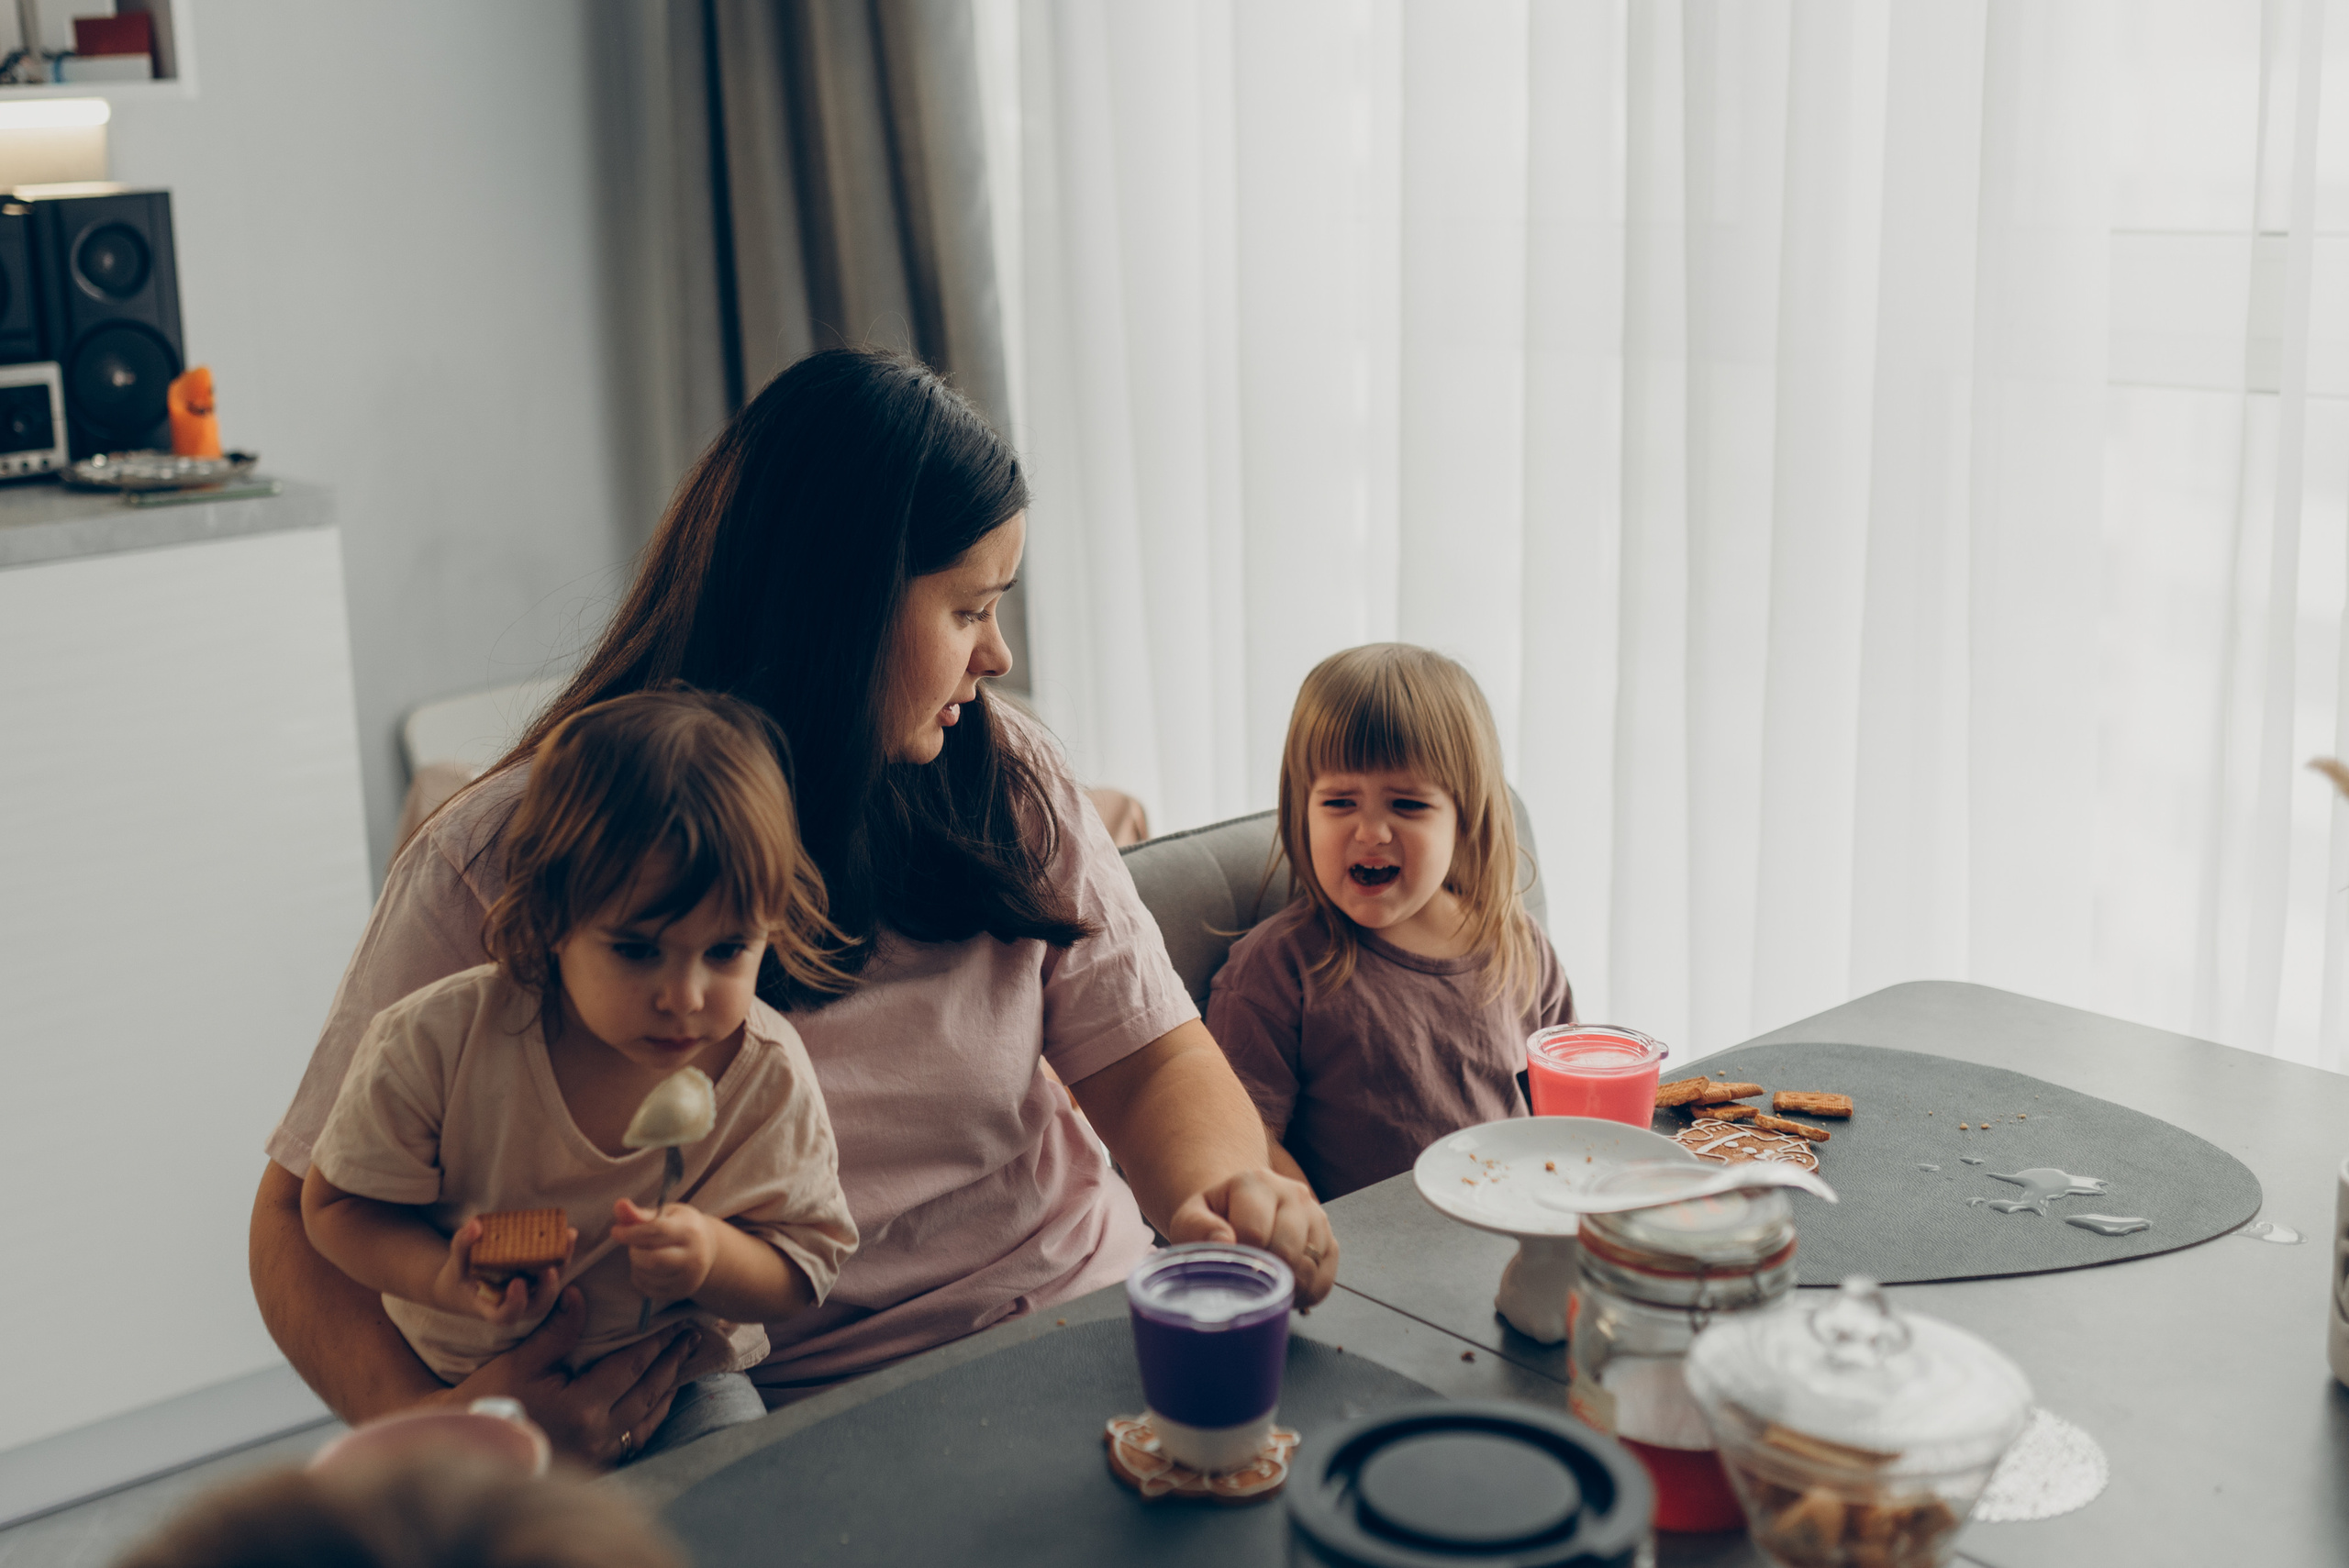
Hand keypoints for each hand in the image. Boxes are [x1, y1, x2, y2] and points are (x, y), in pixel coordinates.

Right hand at [430, 1287, 700, 1466]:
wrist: (472, 1444)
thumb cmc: (490, 1399)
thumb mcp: (521, 1359)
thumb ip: (557, 1330)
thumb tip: (580, 1295)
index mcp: (583, 1407)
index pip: (633, 1367)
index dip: (657, 1343)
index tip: (676, 1322)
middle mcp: (598, 1434)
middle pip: (648, 1392)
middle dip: (672, 1361)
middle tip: (692, 1336)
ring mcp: (598, 1453)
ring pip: (647, 1418)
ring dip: (668, 1388)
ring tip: (682, 1362)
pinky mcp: (594, 1463)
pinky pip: (635, 1438)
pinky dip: (652, 1416)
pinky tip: (659, 1402)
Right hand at [433, 1216, 572, 1325]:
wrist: (467, 1285)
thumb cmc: (460, 1277)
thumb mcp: (455, 1264)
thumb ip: (462, 1245)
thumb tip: (475, 1224)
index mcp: (492, 1308)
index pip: (506, 1315)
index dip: (514, 1303)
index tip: (517, 1282)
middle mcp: (516, 1305)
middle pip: (539, 1305)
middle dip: (548, 1288)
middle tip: (550, 1267)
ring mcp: (530, 1294)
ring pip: (552, 1286)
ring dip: (563, 1263)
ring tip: (568, 1238)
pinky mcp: (539, 1279)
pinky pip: (554, 1269)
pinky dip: (562, 1253)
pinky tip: (568, 1233)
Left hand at [611, 1199, 719, 1305]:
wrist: (708, 1249)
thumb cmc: (681, 1226)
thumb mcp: (666, 1214)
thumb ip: (640, 1214)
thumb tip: (619, 1204)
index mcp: (690, 1231)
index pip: (658, 1231)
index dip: (632, 1232)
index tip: (616, 1231)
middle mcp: (694, 1257)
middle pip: (653, 1260)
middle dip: (635, 1252)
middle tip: (634, 1244)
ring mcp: (689, 1278)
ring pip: (648, 1275)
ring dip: (636, 1264)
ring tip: (644, 1253)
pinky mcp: (681, 1292)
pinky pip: (648, 1289)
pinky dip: (639, 1278)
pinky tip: (648, 1268)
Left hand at [1166, 1168, 1337, 1306]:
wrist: (1236, 1213)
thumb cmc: (1211, 1220)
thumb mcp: (1190, 1218)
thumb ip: (1197, 1227)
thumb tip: (1225, 1242)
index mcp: (1256, 1182)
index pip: (1254, 1232)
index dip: (1239, 1260)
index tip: (1228, 1268)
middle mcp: (1293, 1193)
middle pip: (1287, 1250)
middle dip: (1264, 1276)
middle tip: (1246, 1282)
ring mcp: (1316, 1216)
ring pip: (1309, 1267)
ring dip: (1285, 1288)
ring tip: (1264, 1286)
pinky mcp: (1330, 1241)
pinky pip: (1325, 1280)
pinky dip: (1304, 1295)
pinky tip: (1283, 1290)